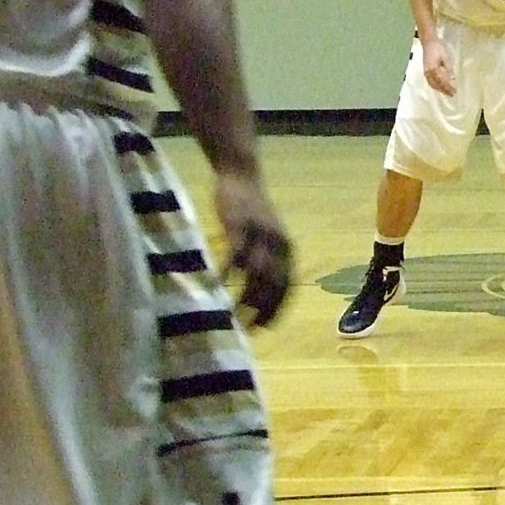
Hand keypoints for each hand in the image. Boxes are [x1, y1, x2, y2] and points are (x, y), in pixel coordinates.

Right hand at [216, 172, 293, 327]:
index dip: (277, 309)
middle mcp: (277, 243)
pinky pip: (234, 252)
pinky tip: (218, 284)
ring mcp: (259, 234)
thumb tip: (259, 290)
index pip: (287, 286)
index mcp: (286, 248)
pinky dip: (228, 270)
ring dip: (246, 296)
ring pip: (256, 273)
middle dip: (262, 309)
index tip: (266, 328)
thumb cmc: (252, 210)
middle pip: (274, 284)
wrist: (242, 176)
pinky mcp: (239, 225)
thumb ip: (266, 260)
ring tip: (233, 314)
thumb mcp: (266, 236)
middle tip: (248, 328)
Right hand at [421, 37, 455, 96]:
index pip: (442, 81)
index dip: (449, 87)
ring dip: (440, 89)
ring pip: (433, 84)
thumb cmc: (438, 48)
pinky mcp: (425, 71)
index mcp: (433, 69)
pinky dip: (435, 86)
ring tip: (447, 92)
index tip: (455, 91)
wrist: (429, 42)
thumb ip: (449, 69)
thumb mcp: (446, 58)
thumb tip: (452, 80)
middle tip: (452, 94)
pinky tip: (439, 87)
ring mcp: (425, 73)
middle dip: (444, 90)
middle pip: (437, 84)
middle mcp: (428, 73)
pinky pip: (430, 82)